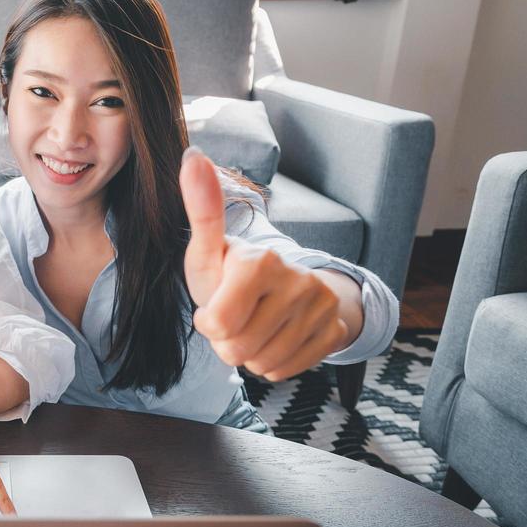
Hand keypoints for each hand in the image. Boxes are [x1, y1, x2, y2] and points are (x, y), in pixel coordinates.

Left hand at [180, 147, 347, 381]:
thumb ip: (201, 210)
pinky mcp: (334, 331)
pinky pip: (286, 371)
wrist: (284, 288)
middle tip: (237, 317)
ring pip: (262, 363)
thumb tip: (192, 155)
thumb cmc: (233, 271)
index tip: (215, 303)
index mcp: (260, 260)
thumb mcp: (209, 249)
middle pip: (237, 349)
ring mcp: (321, 307)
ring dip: (249, 353)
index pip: (217, 326)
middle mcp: (297, 280)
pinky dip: (272, 362)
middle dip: (228, 341)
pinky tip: (274, 337)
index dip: (209, 323)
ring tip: (254, 325)